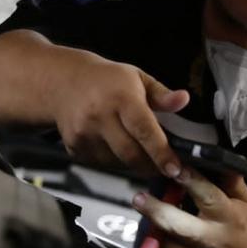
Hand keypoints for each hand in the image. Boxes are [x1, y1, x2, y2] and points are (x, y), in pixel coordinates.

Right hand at [53, 57, 188, 176]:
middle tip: (165, 168)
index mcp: (121, 97)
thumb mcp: (137, 78)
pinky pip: (101, 164)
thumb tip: (183, 100)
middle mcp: (100, 115)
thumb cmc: (105, 80)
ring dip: (133, 163)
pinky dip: (114, 161)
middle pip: (131, 153)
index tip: (175, 169)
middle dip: (151, 166)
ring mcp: (84, 133)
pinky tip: (115, 145)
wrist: (63, 82)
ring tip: (138, 149)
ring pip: (117, 162)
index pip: (144, 130)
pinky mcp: (74, 146)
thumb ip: (162, 94)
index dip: (161, 152)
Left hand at [131, 168, 246, 247]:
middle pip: (179, 226)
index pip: (208, 195)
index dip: (188, 180)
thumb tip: (216, 157)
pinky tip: (155, 241)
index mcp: (230, 218)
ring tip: (145, 220)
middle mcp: (214, 241)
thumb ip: (231, 182)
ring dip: (153, 234)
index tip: (172, 168)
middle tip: (138, 198)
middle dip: (156, 211)